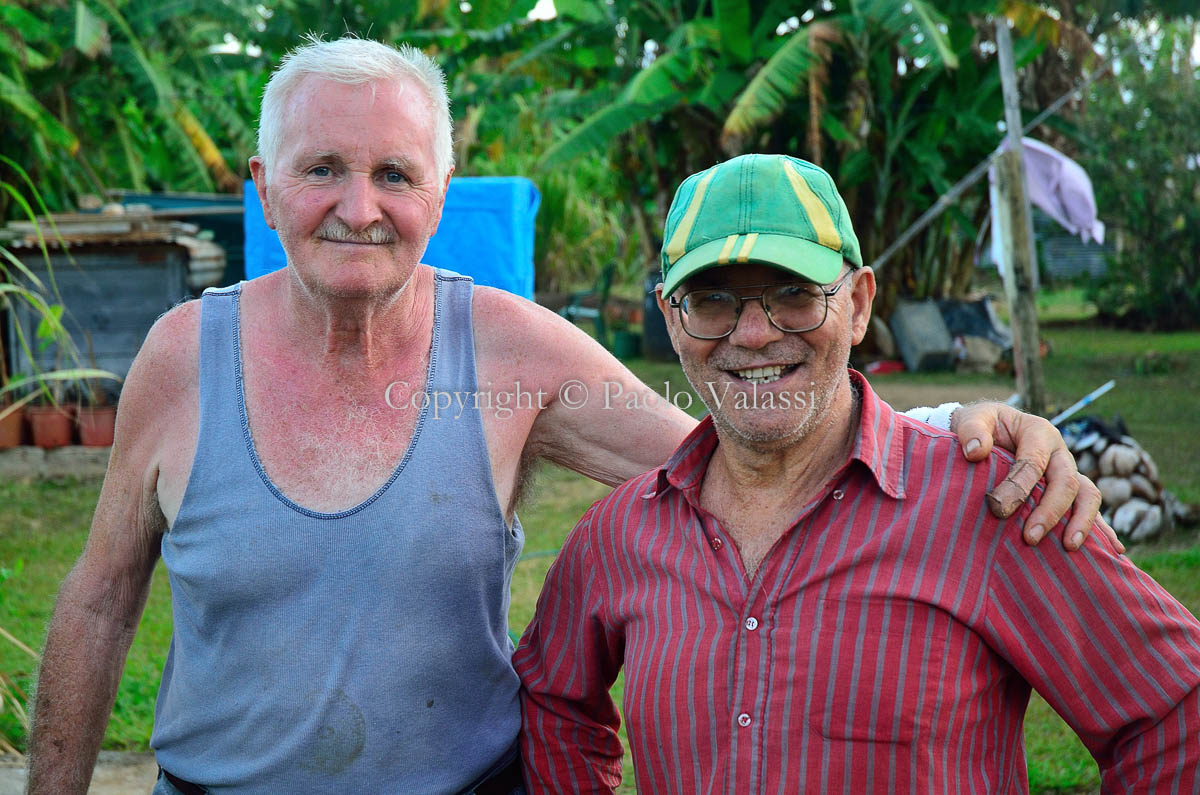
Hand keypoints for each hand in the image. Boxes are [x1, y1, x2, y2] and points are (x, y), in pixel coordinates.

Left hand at [950, 402, 1123, 552]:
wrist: (988, 430)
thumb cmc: (979, 426)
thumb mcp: (970, 419)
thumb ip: (970, 430)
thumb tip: (976, 452)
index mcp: (1038, 433)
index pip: (1033, 462)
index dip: (1018, 487)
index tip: (997, 509)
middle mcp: (1059, 453)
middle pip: (1066, 482)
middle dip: (1050, 512)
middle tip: (1029, 538)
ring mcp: (1067, 473)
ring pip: (1087, 495)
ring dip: (1081, 522)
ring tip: (1069, 548)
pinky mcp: (1069, 492)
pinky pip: (1089, 510)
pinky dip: (1102, 530)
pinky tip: (1112, 551)